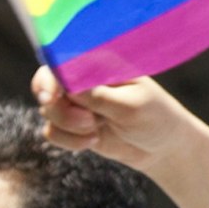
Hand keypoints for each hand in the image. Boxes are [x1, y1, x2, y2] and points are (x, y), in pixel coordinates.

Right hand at [34, 66, 200, 179]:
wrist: (162, 147)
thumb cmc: (155, 118)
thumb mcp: (130, 107)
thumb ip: (98, 96)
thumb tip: (66, 84)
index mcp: (99, 62)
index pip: (63, 60)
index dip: (51, 77)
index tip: (51, 96)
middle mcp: (83, 78)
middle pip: (46, 84)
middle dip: (59, 108)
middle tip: (87, 121)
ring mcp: (76, 101)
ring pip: (48, 110)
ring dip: (69, 127)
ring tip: (96, 132)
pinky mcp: (72, 124)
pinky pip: (52, 131)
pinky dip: (68, 141)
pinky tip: (93, 141)